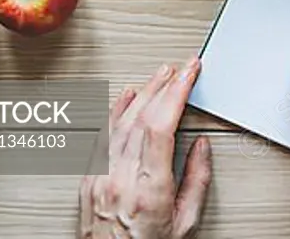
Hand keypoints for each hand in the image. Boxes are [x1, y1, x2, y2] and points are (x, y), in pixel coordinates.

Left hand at [79, 59, 212, 238]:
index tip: (189, 74)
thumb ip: (197, 181)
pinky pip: (101, 135)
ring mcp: (100, 177)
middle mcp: (120, 179)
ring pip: (120, 121)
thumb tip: (201, 147)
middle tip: (182, 67)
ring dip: (143, 92)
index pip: (161, 126)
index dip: (176, 93)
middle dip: (165, 85)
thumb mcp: (185, 223)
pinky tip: (125, 97)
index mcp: (148, 190)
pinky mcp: (88, 179)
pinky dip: (115, 111)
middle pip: (141, 117)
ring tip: (160, 75)